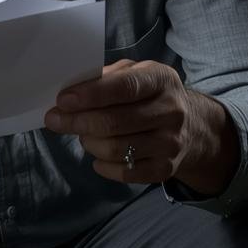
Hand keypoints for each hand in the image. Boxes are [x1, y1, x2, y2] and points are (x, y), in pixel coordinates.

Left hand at [44, 59, 231, 191]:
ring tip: (82, 135)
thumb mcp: (137, 73)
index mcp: (162, 80)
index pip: (125, 87)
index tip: (63, 100)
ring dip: (88, 142)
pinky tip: (96, 156)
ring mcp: (170, 143)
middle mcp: (171, 111)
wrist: (192, 127)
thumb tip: (71, 90)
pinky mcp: (165, 169)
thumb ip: (107, 77)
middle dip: (77, 121)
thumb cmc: (151, 95)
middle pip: (115, 122)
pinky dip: (103, 166)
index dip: (91, 95)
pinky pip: (125, 173)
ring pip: (116, 149)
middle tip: (55, 120)